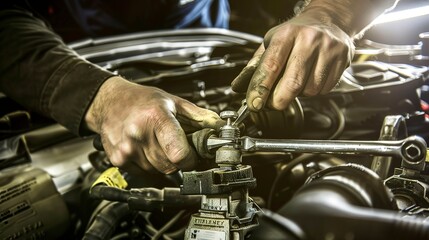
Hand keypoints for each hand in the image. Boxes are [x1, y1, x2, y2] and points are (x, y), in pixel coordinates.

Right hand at [85, 77, 222, 174]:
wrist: (109, 102)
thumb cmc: (141, 100)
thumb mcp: (173, 101)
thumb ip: (199, 116)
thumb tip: (218, 127)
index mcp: (156, 118)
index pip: (179, 154)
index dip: (190, 158)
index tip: (192, 154)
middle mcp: (138, 135)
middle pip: (171, 165)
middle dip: (178, 158)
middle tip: (173, 143)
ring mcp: (127, 149)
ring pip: (158, 171)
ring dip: (163, 161)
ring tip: (156, 142)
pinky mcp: (118, 159)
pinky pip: (144, 172)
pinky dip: (149, 163)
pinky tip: (144, 147)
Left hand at [231, 11, 353, 110]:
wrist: (329, 20)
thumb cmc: (296, 33)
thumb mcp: (271, 41)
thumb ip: (255, 65)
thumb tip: (238, 87)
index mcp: (287, 34)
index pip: (271, 66)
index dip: (261, 88)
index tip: (254, 103)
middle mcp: (309, 41)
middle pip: (292, 83)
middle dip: (278, 101)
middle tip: (272, 103)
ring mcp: (328, 50)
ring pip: (309, 90)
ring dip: (298, 94)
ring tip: (295, 81)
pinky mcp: (342, 60)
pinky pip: (324, 90)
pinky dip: (313, 91)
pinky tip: (310, 79)